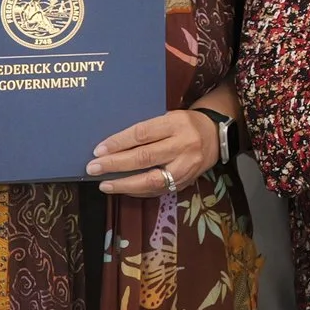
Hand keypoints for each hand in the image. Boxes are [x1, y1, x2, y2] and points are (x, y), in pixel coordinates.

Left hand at [87, 108, 220, 196]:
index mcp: (177, 124)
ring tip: (104, 184)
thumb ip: (146, 131)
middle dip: (115, 164)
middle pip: (144, 157)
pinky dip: (138, 191)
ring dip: (124, 184)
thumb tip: (112, 146)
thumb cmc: (184, 124)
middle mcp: (183, 145)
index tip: (98, 150)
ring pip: (152, 179)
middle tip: (93, 168)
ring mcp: (186, 166)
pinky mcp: (186, 182)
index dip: (118, 143)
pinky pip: (158, 190)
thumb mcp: (168, 118)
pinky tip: (123, 189)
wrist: (216, 135)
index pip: (142, 134)